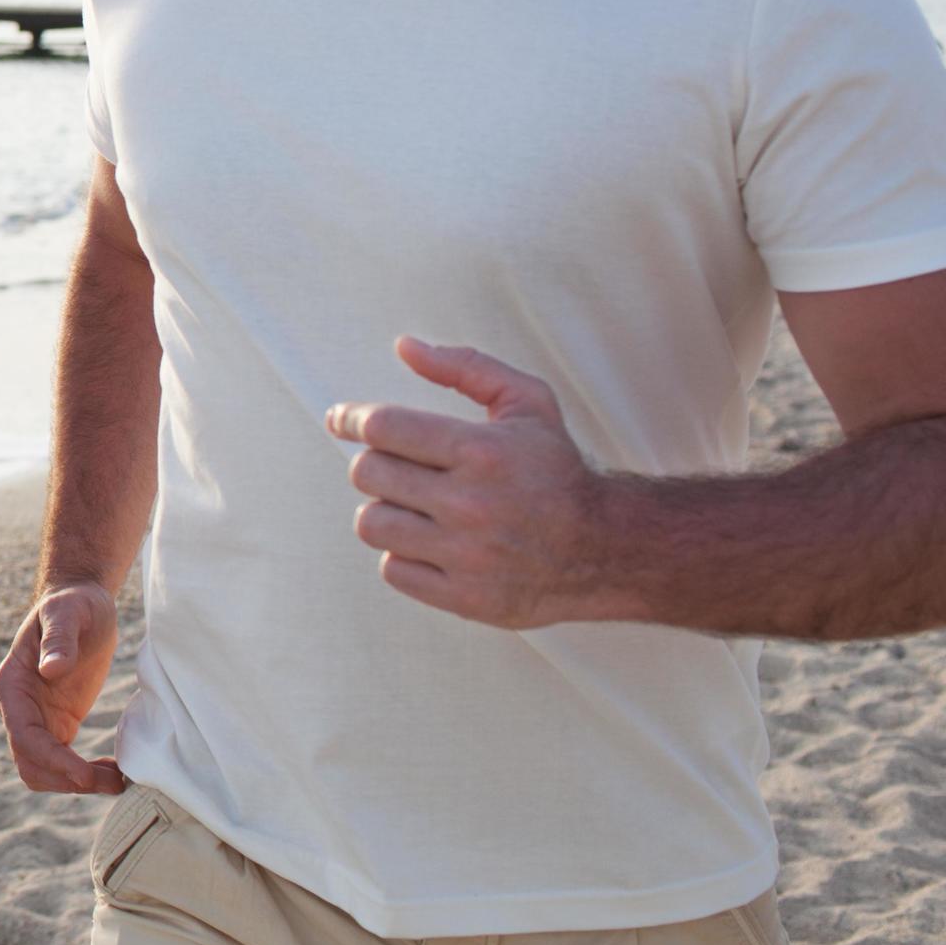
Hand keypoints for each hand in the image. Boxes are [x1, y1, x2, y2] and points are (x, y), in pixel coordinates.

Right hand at [0, 581, 127, 793]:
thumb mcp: (69, 613)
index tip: (85, 775)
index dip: (53, 760)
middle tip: (112, 782)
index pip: (24, 736)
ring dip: (75, 784)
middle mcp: (18, 708)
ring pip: (44, 772)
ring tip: (118, 781)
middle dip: (66, 780)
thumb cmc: (73, 604)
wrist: (82, 603)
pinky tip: (115, 772)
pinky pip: (64, 764)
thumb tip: (51, 669)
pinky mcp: (58, 725)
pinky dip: (85, 776)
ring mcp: (37, 720)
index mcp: (12, 685)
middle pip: (30, 764)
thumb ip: (59, 639)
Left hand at [332, 335, 615, 629]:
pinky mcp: (465, 598)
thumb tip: (404, 346)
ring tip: (416, 505)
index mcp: (483, 451)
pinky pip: (393, 569)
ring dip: (386, 509)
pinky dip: (403, 553)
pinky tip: (431, 541)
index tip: (341, 420)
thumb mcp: (526, 402)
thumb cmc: (556, 469)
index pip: (383, 428)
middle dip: (375, 463)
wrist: (605, 549)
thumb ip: (465, 367)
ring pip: (372, 523)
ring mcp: (467, 556)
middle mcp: (472, 505)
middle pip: (369, 474)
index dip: (352, 419)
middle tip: (399, 465)